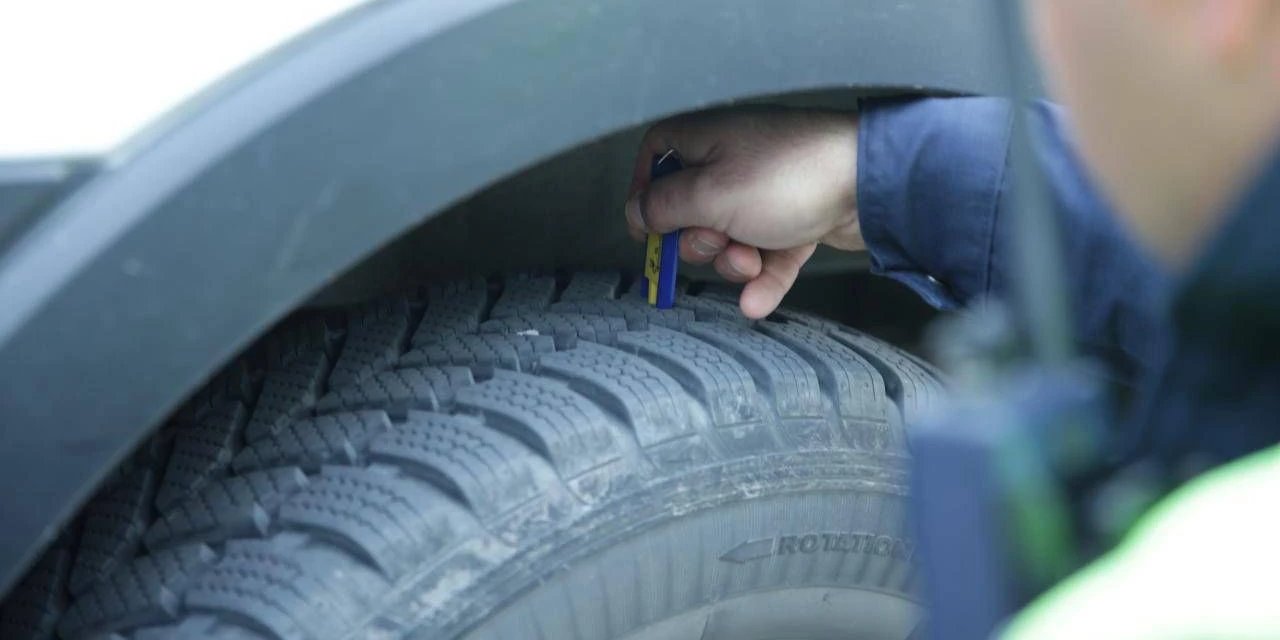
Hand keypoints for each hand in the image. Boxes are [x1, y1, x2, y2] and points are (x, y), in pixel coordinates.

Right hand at [624, 107, 862, 318]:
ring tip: (753, 262)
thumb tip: (636, 212)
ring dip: (735, 262)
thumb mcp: (709, 195)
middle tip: (717, 243)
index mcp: (706, 140)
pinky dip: (764, 278)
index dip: (646, 193)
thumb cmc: (790, 176)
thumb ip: (664, 206)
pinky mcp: (798, 218)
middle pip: (691, 209)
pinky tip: (757, 304)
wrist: (872, 183)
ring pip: (731, 238)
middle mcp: (735, 160)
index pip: (657, 157)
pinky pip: (769, 254)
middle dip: (700, 241)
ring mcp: (768, 191)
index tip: (647, 229)